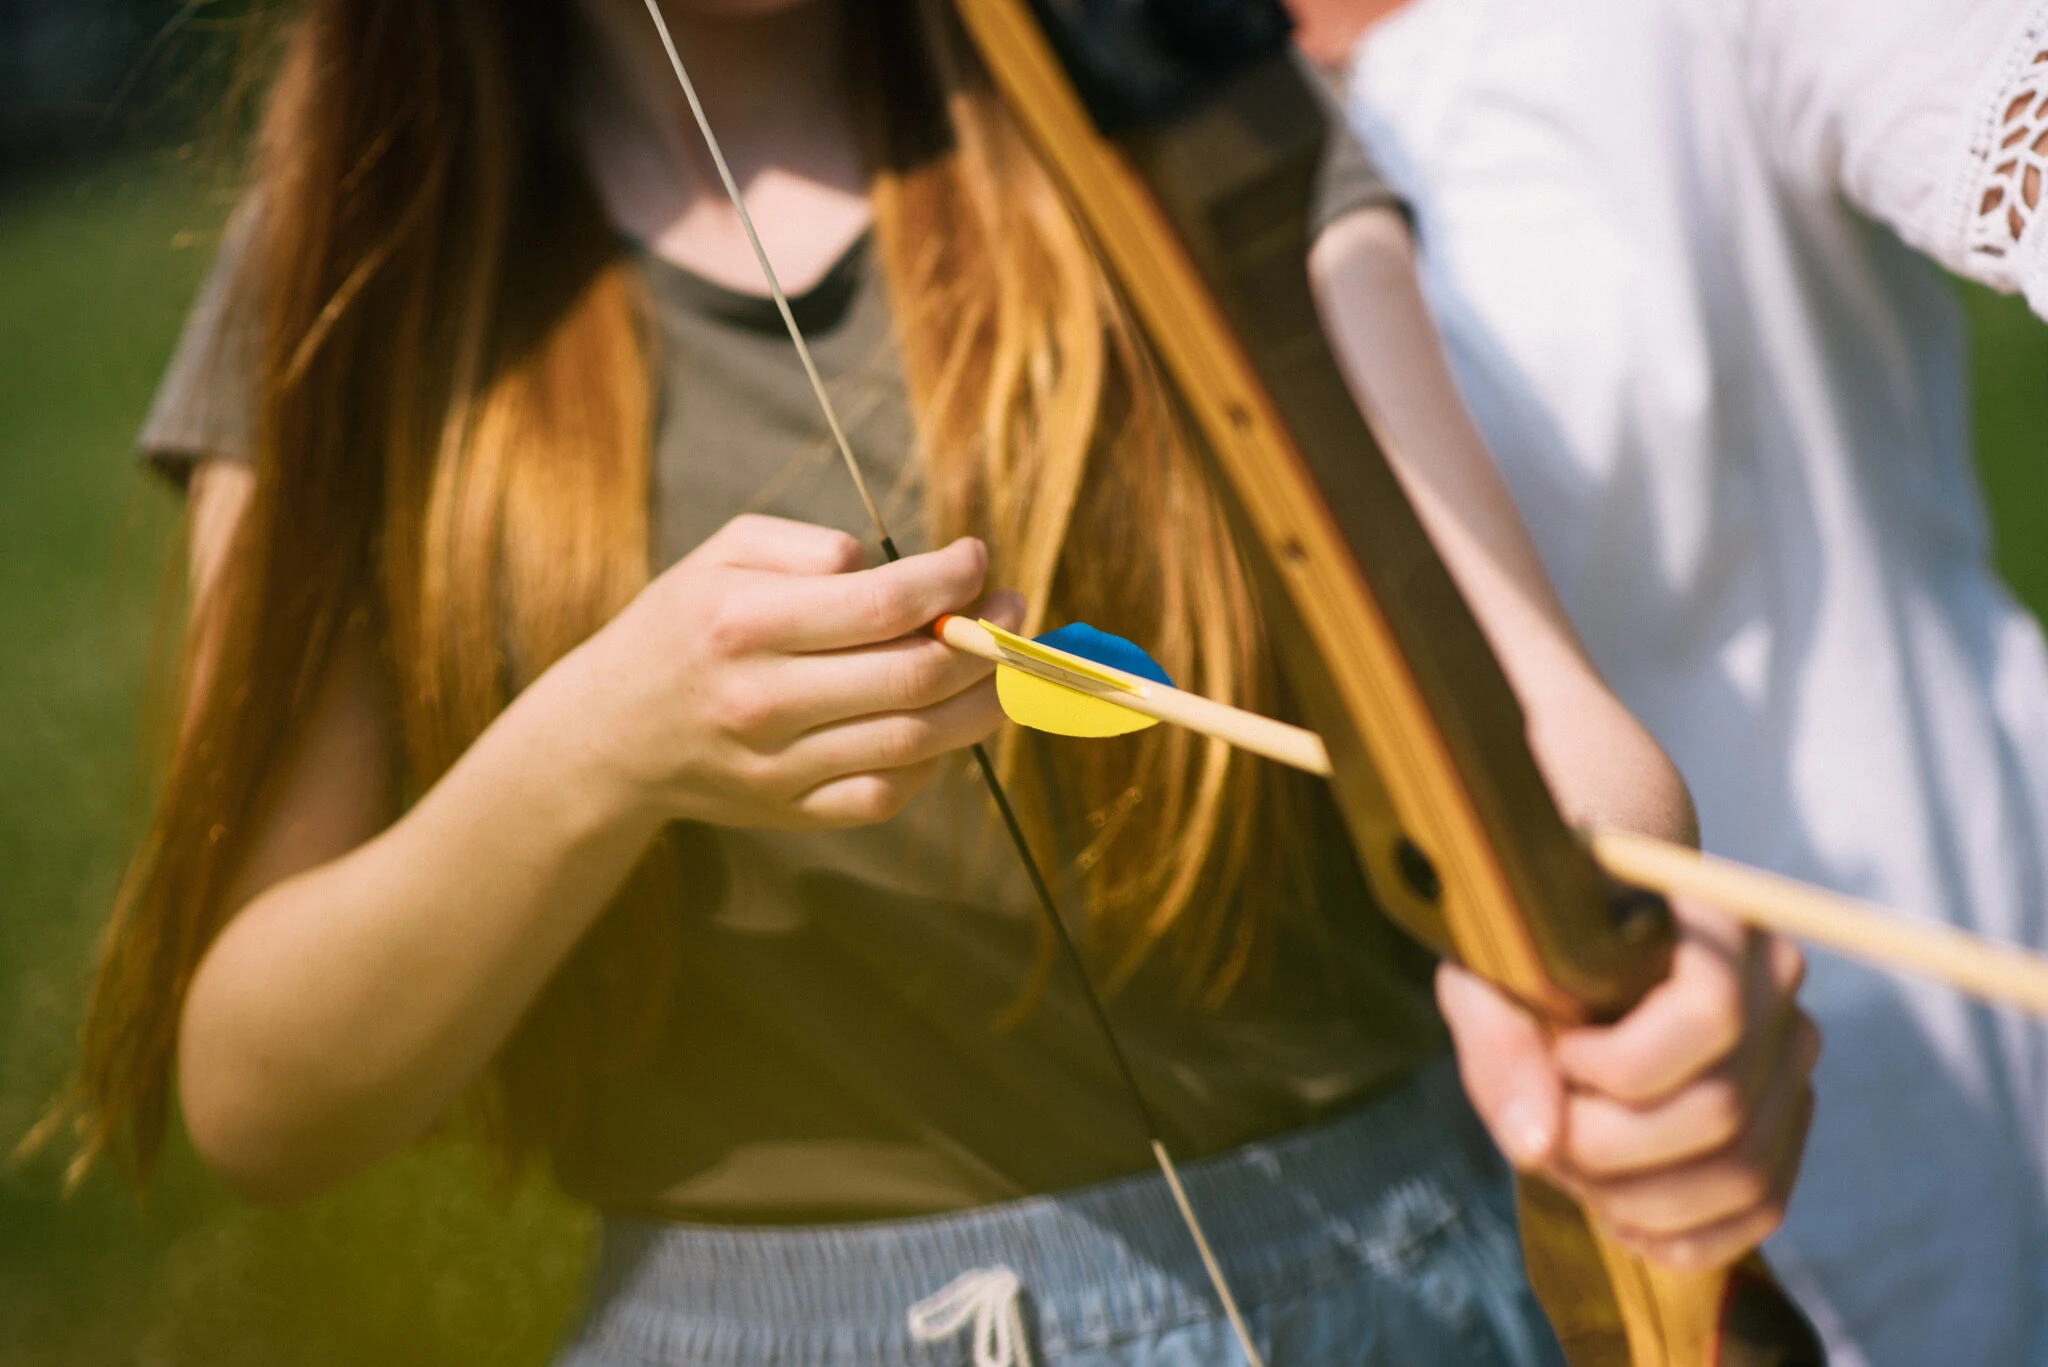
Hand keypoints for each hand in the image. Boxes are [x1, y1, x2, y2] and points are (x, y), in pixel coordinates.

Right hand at [570, 514, 1021, 828]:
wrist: (611, 735)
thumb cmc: (684, 626)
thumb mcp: (724, 554)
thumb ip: (811, 547)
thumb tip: (900, 571)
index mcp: (745, 623)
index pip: (883, 605)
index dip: (952, 579)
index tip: (977, 557)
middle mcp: (763, 700)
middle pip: (914, 678)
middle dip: (987, 638)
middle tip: (1012, 608)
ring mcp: (779, 766)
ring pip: (917, 741)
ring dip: (984, 701)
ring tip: (1004, 663)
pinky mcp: (792, 813)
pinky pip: (890, 792)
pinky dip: (936, 758)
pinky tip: (948, 720)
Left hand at [1438, 897, 1818, 1271]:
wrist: (1563, 954)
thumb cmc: (1524, 954)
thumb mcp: (1486, 977)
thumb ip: (1501, 1044)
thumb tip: (1536, 1144)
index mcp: (1708, 916)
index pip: (1710, 1013)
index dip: (1622, 1064)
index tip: (1559, 1055)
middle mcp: (1773, 982)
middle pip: (1723, 1109)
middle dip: (1612, 1148)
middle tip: (1547, 1132)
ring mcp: (1789, 1053)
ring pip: (1745, 1170)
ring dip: (1638, 1199)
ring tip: (1570, 1167)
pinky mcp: (1786, 1116)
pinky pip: (1761, 1205)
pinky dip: (1684, 1235)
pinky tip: (1617, 1216)